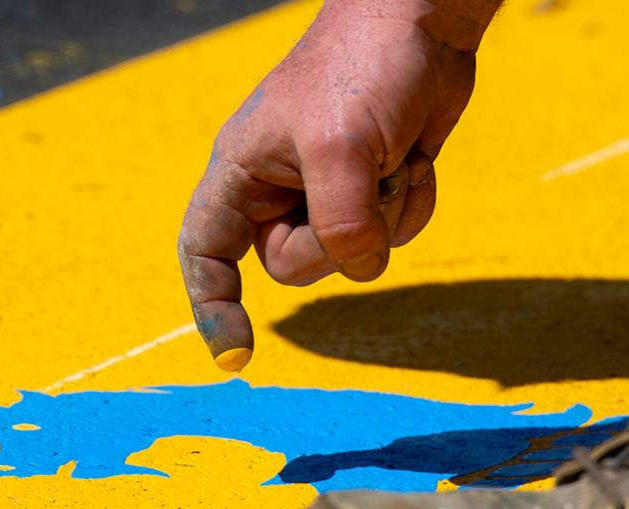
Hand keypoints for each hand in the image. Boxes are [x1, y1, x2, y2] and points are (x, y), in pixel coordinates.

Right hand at [178, 0, 499, 371]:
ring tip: (392, 155)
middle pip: (295, 264)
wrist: (423, 22)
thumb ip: (340, 225)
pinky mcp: (369, 189)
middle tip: (365, 181)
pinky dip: (409, 205)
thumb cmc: (364, 68)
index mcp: (243, 172)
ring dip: (384, 215)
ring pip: (350, 254)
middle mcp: (278, 189)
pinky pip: (388, 235)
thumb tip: (361, 267)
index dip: (212, 307)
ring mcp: (326, 191)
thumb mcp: (342, 149)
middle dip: (341, 236)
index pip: (205, 252)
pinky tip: (414, 158)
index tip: (237, 356)